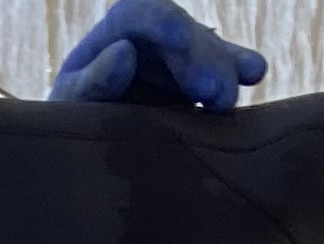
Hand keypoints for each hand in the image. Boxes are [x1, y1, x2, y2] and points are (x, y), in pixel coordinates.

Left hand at [50, 0, 267, 109]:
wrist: (83, 149)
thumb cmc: (68, 121)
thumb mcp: (68, 103)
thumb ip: (92, 80)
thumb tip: (124, 53)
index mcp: (116, 31)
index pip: (141, 11)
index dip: (162, 22)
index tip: (180, 38)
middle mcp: (153, 39)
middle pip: (184, 34)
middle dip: (200, 58)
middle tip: (211, 92)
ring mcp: (179, 60)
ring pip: (208, 53)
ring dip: (223, 72)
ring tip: (224, 101)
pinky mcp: (197, 86)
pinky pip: (223, 72)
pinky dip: (239, 70)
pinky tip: (255, 72)